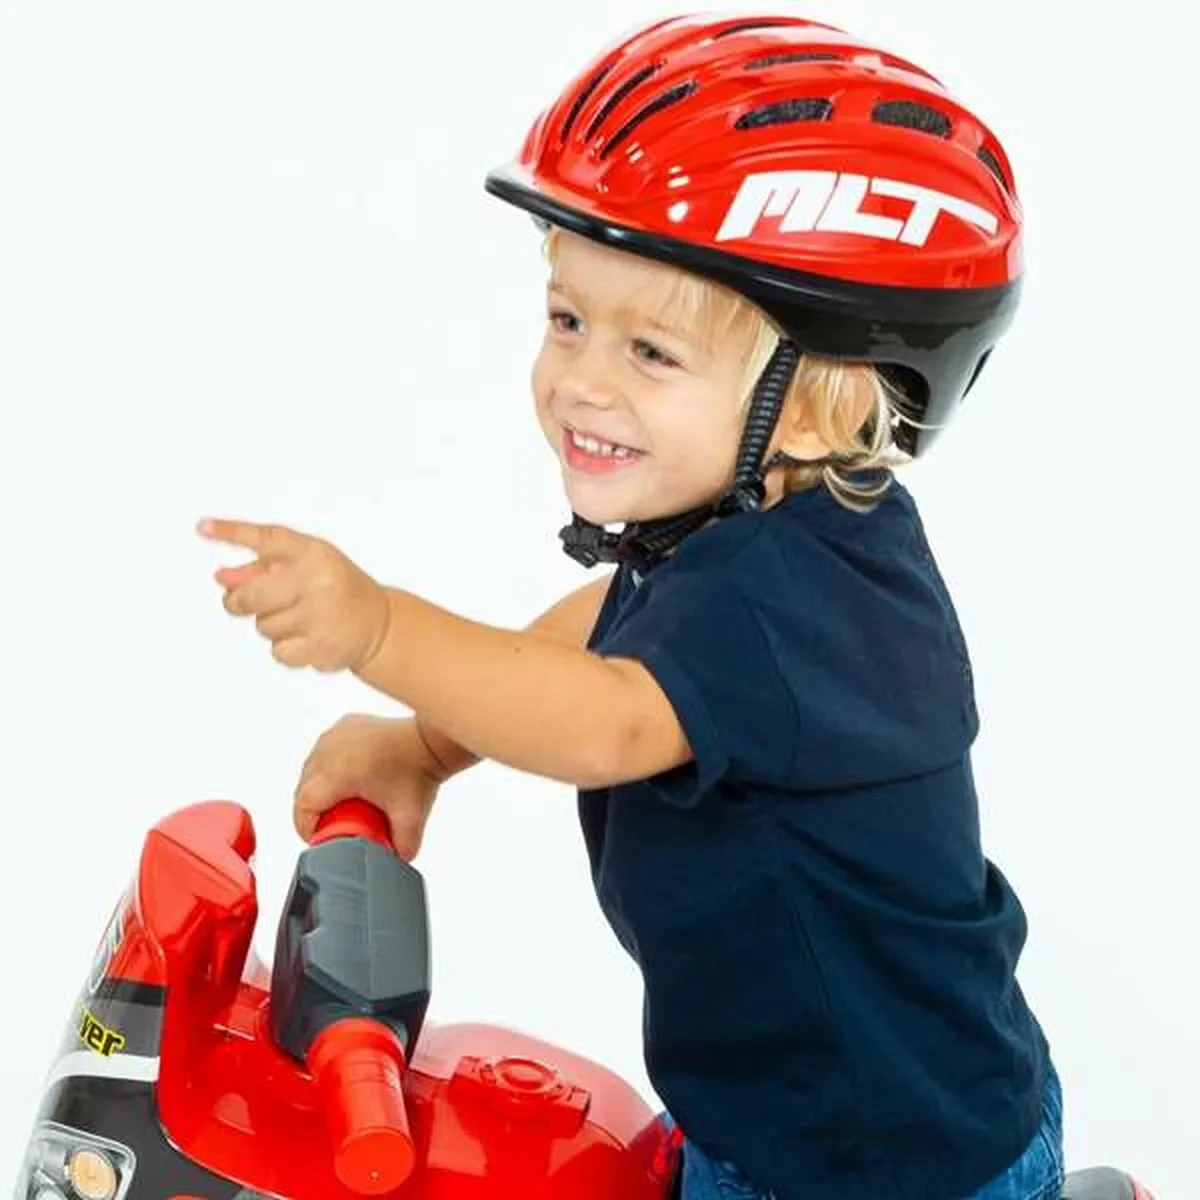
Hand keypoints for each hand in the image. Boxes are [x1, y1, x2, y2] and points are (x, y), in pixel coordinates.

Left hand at [198, 518, 390, 671]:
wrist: (378, 623)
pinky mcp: (321, 646)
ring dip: (270, 624)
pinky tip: (306, 638)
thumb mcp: (306, 566)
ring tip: (298, 618)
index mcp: (313, 553)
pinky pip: (278, 651)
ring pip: (263, 626)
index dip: (233, 532)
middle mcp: (318, 581)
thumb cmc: (333, 588)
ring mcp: (321, 615)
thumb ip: (263, 568)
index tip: (202, 527)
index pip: (267, 538)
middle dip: (238, 602)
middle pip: (251, 596)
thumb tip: (221, 578)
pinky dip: (285, 648)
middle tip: (237, 602)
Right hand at [295, 714, 445, 858]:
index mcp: (336, 772)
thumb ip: (403, 848)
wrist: (430, 741)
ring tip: (341, 801)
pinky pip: (325, 751)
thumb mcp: (409, 818)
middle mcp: (329, 750)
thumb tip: (396, 862)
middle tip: (334, 823)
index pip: (303, 806)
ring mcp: (334, 735)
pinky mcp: (343, 726)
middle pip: (304, 790)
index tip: (318, 837)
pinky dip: (330, 766)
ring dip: (321, 788)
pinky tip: (347, 777)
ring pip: (311, 770)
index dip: (307, 827)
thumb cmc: (419, 770)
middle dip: (315, 811)